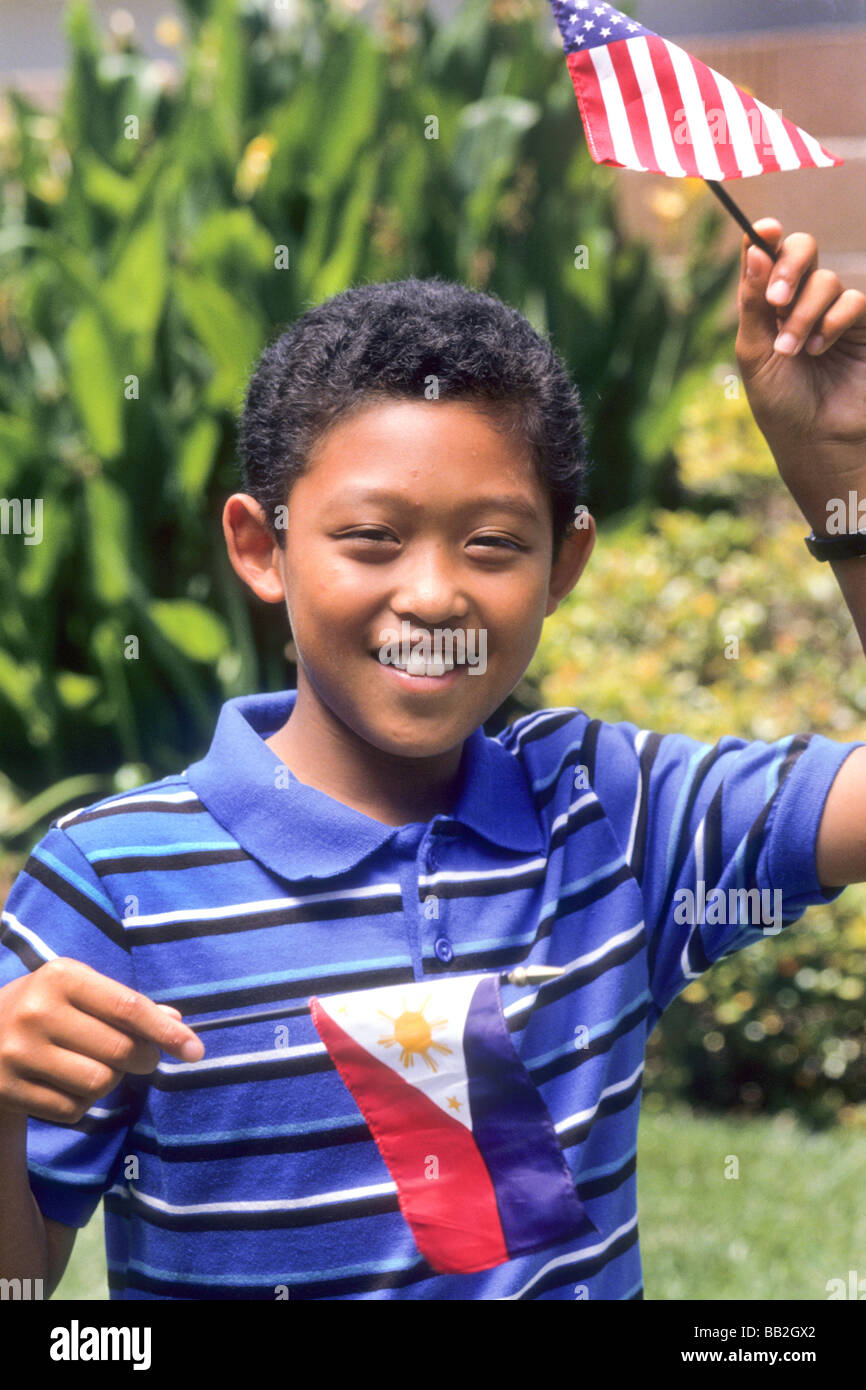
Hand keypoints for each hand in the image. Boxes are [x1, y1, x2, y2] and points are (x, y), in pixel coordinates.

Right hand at [0, 958, 203, 1124]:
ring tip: (94, 1066)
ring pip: (99, 1083)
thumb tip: (177, 1022)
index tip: (196, 1050)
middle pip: (120, 1051)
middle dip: (143, 1059)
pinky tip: (66, 1085)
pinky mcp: (9, 1090)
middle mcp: (37, 1011)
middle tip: (140, 1058)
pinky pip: (73, 1110)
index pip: (128, 1007)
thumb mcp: (80, 991)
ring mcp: (19, 1053)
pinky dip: (82, 1104)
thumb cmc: (45, 1006)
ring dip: (110, 1081)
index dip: (166, 1032)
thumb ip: (127, 1005)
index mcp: (61, 977)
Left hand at [735, 218, 865, 502]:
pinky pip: (854, 301)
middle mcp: (799, 301)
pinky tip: (819, 349)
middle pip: (802, 250)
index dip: (765, 236)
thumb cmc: (779, 402)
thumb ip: (753, 301)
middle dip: (790, 265)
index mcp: (767, 304)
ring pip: (826, 280)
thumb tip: (753, 245)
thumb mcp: (755, 352)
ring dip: (805, 313)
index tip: (765, 229)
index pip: (766, 255)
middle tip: (776, 299)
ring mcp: (832, 312)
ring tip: (794, 350)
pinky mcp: (862, 326)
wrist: (816, 440)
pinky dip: (833, 321)